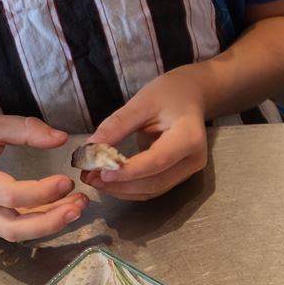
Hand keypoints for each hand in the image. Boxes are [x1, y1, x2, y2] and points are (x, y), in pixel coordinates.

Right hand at [0, 114, 86, 239]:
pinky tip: (60, 207)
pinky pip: (12, 228)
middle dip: (51, 222)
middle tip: (80, 204)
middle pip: (13, 229)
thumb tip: (61, 138)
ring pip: (15, 233)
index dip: (41, 193)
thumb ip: (24, 129)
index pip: (9, 196)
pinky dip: (38, 222)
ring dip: (49, 224)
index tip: (66, 180)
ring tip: (77, 206)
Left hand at [81, 68, 209, 199]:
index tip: (101, 173)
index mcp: (189, 137)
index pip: (157, 160)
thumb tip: (90, 148)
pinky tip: (110, 181)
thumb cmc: (169, 94)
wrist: (190, 96)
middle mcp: (193, 159)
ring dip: (122, 190)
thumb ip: (117, 125)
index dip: (129, 171)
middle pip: (155, 182)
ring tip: (94, 180)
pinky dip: (130, 189)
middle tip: (90, 177)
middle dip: (120, 184)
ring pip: (152, 190)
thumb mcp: (142, 102)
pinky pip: (153, 188)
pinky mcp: (179, 175)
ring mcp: (189, 170)